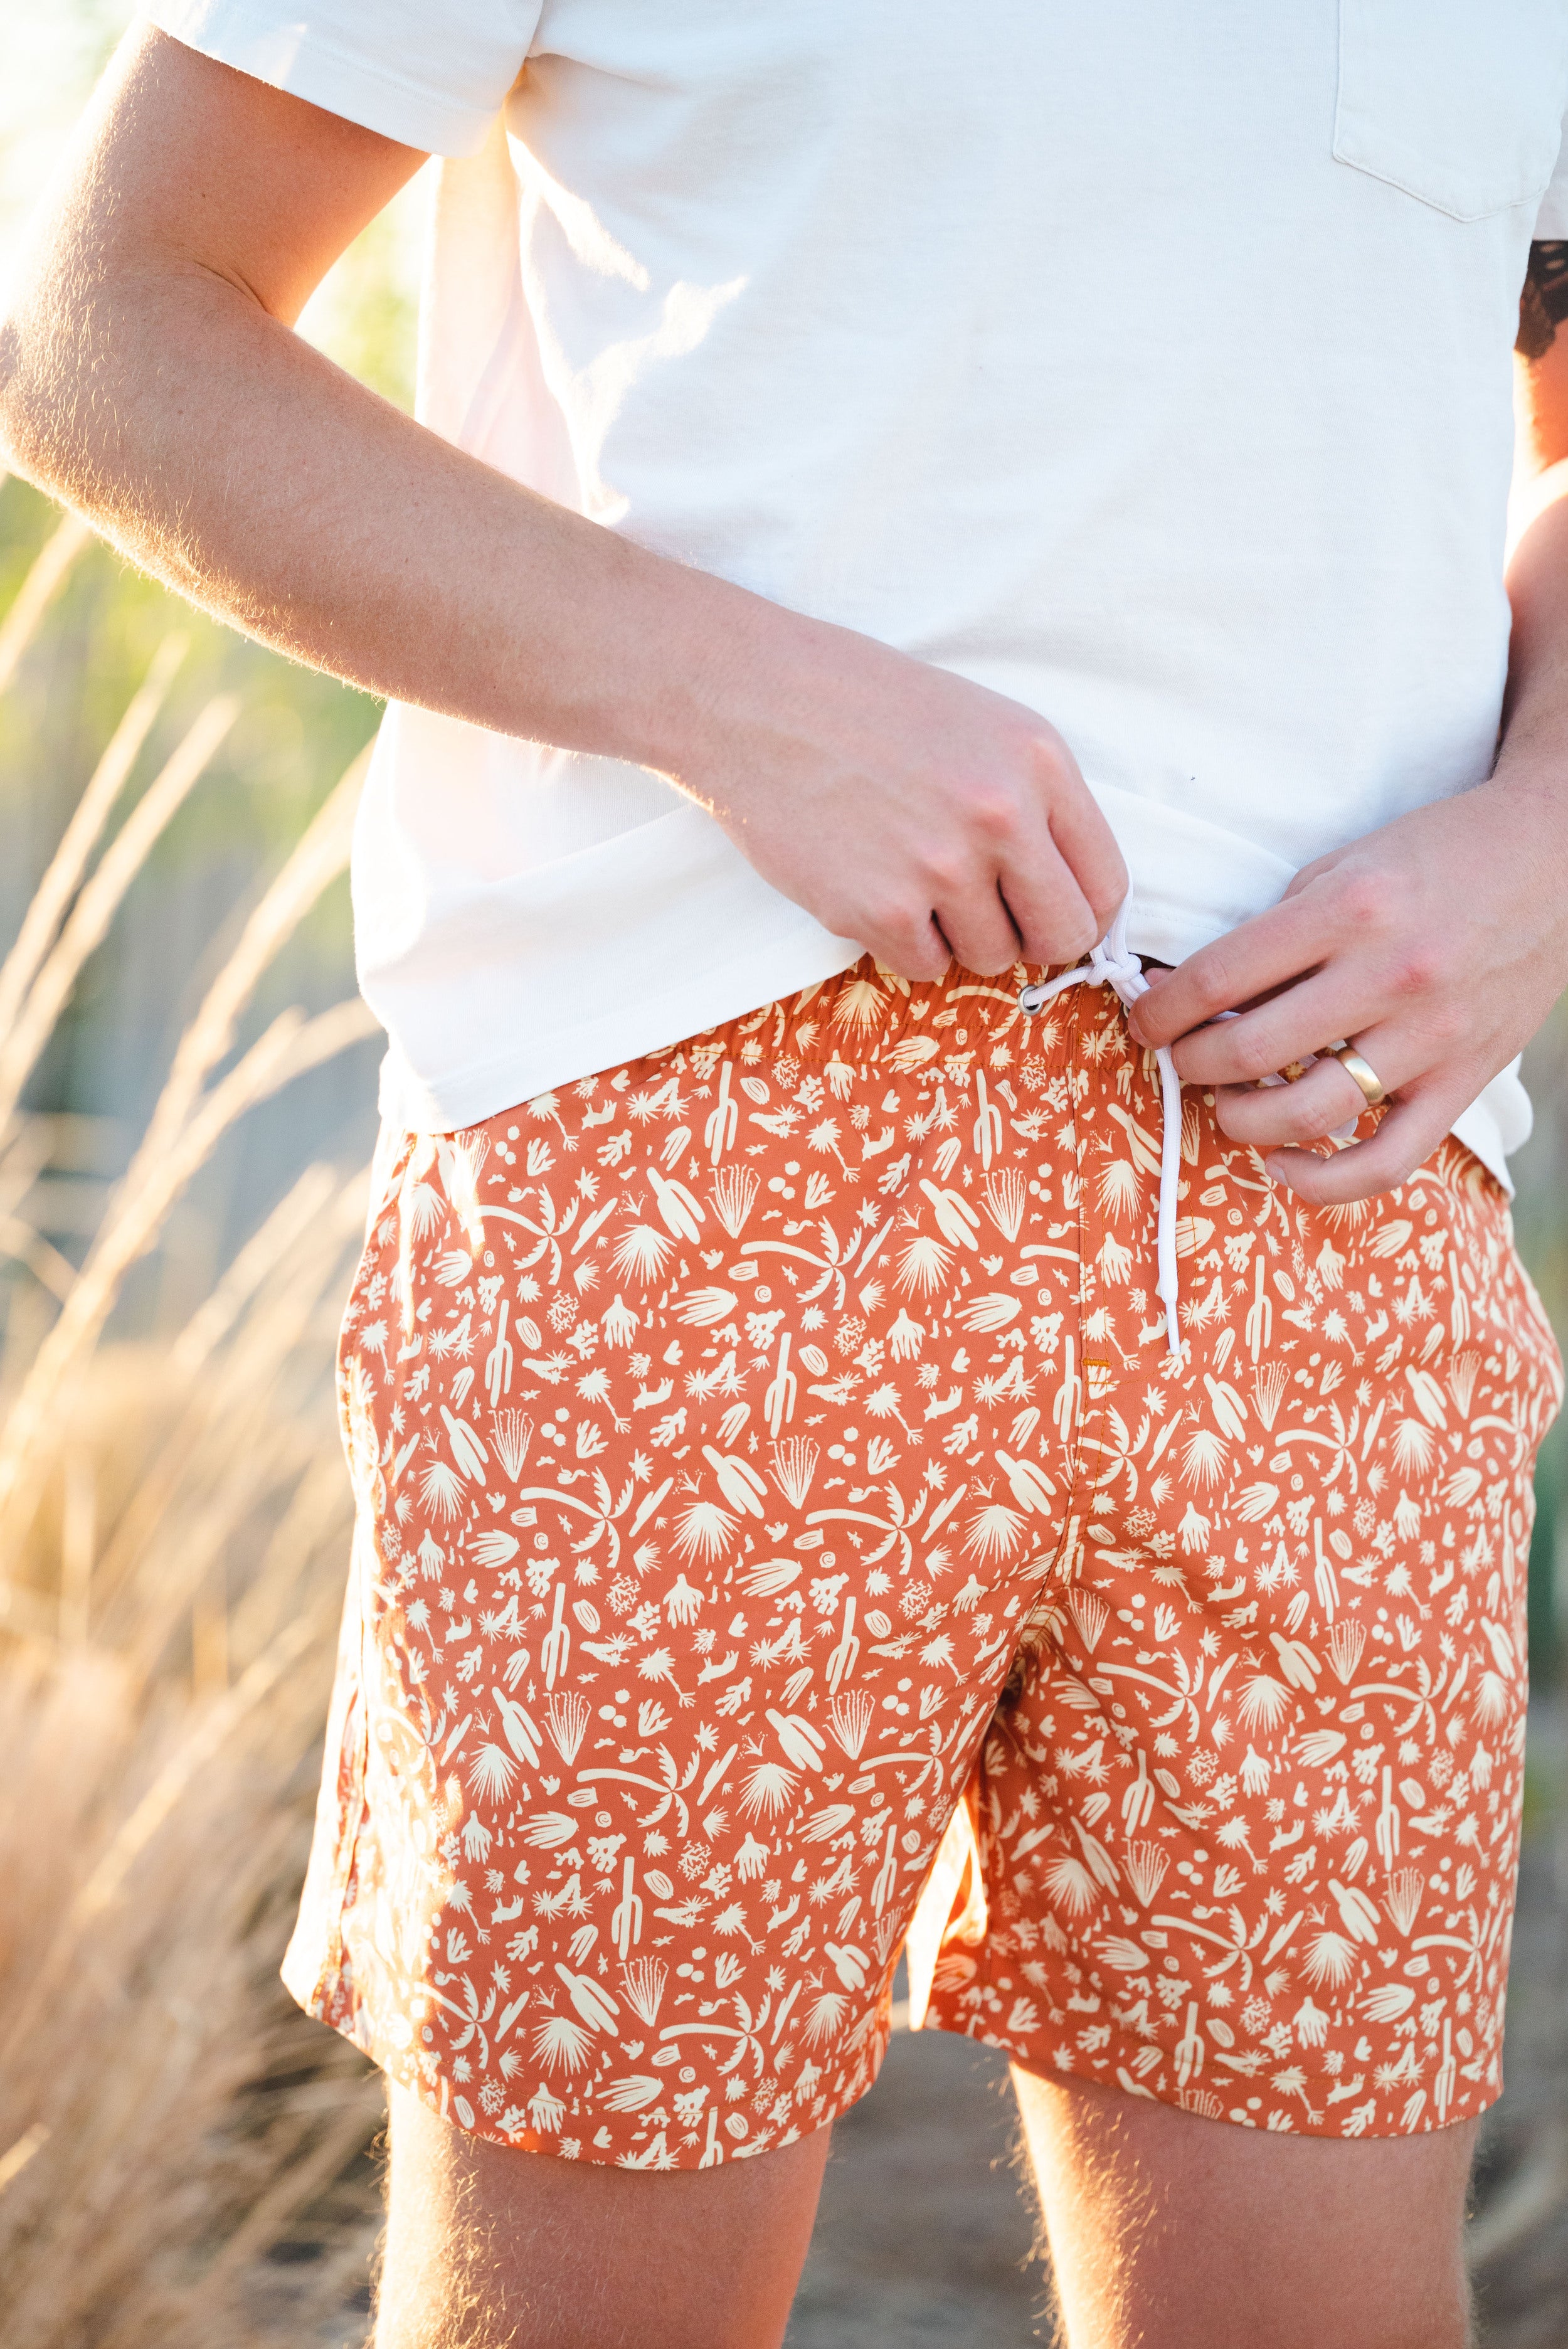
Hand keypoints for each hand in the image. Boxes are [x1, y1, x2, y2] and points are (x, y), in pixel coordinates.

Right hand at [669, 616, 1127, 980]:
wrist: (753, 699)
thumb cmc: (862, 705)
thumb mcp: (976, 722)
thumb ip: (1033, 800)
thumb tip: (1068, 892)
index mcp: (1037, 760)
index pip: (1105, 881)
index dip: (1082, 910)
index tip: (1052, 911)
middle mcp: (1001, 814)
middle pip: (1062, 935)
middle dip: (1031, 938)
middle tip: (991, 915)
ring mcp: (941, 866)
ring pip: (991, 957)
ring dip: (958, 935)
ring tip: (912, 879)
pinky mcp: (879, 908)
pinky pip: (925, 965)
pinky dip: (904, 942)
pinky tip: (873, 886)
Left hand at [1126, 777, 1567, 1203]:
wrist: (1554, 854)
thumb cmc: (1437, 855)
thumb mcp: (1344, 863)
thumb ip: (1277, 927)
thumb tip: (1193, 989)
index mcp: (1349, 909)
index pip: (1218, 977)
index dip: (1161, 1010)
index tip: (1145, 1020)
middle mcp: (1389, 975)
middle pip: (1249, 1050)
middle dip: (1191, 1064)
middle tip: (1180, 1058)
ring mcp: (1431, 1035)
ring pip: (1306, 1112)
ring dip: (1240, 1119)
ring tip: (1225, 1102)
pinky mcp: (1464, 1079)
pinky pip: (1386, 1162)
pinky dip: (1323, 1180)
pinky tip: (1283, 1163)